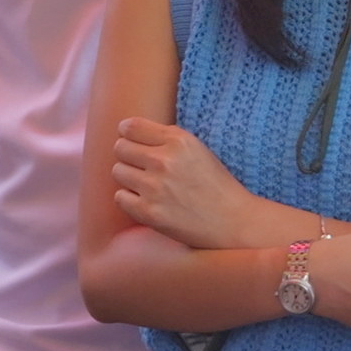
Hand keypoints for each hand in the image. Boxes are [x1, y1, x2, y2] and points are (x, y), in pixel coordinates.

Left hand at [112, 118, 283, 249]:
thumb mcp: (196, 149)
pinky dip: (130, 200)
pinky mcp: (149, 212)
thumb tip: (126, 130)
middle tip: (143, 168)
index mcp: (179, 141)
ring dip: (129, 178)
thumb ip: (165, 137)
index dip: (128, 134)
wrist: (233, 223)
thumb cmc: (214, 185)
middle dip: (129, 156)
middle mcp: (165, 161)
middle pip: (120, 148)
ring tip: (149, 186)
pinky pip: (120, 197)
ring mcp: (155, 188)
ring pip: (118, 171)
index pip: (130, 127)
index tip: (133, 143)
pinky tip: (148, 202)